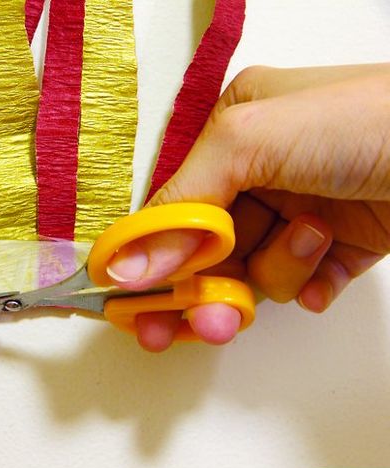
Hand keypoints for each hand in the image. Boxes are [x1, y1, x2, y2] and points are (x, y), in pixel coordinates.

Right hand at [107, 63, 389, 351]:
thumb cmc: (366, 120)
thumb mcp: (251, 140)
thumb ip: (182, 206)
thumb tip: (125, 265)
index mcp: (231, 132)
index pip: (172, 207)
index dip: (151, 259)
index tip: (135, 306)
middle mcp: (262, 171)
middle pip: (206, 249)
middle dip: (206, 287)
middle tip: (204, 324)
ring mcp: (300, 208)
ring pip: (253, 271)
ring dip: (277, 271)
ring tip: (312, 244)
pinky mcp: (339, 244)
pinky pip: (301, 285)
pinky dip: (310, 284)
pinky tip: (329, 267)